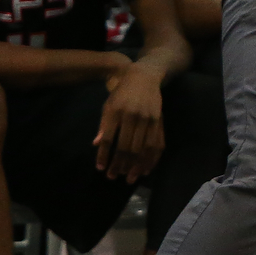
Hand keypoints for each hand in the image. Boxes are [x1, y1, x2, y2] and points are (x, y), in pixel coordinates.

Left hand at [95, 61, 165, 182]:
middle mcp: (132, 116)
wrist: (143, 76)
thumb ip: (104, 125)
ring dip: (135, 166)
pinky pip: (157, 145)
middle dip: (119, 165)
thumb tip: (96, 144)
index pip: (108, 139)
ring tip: (129, 178)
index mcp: (116, 112)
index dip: (103, 155)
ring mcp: (148, 119)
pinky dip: (152, 159)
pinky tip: (146, 169)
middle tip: (113, 177)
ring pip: (142, 149)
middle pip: (125, 148)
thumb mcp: (108, 105)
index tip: (101, 168)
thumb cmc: (121, 92)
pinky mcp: (159, 121)